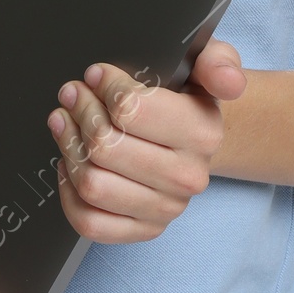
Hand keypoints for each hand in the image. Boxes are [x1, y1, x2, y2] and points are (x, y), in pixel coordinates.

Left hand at [47, 39, 246, 242]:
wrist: (197, 137)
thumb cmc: (192, 95)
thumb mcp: (212, 63)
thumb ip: (219, 63)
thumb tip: (228, 81)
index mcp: (203, 133)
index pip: (131, 109)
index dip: (104, 87)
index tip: (96, 75)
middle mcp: (187, 177)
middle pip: (105, 147)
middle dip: (81, 112)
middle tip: (73, 94)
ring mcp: (165, 209)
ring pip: (93, 184)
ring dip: (69, 146)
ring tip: (64, 121)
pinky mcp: (143, 229)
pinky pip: (90, 222)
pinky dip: (69, 192)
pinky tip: (71, 163)